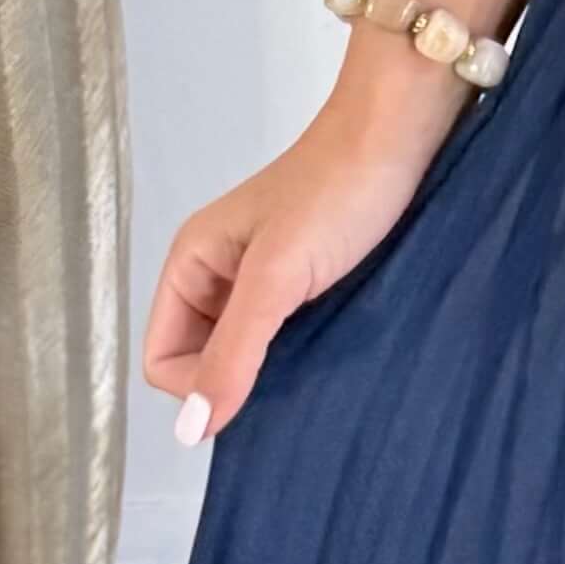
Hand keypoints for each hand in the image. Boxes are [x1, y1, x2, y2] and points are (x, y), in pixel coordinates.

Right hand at [142, 75, 469, 444]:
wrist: (401, 132)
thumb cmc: (337, 191)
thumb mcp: (278, 276)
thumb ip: (234, 351)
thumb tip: (189, 431)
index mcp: (191, 264)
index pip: (163, 359)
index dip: (198, 383)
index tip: (254, 377)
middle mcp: (218, 272)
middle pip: (203, 359)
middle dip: (238, 379)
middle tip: (294, 371)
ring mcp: (263, 276)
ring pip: (249, 350)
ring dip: (276, 367)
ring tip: (318, 360)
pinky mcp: (306, 278)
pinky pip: (286, 334)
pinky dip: (303, 348)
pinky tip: (334, 345)